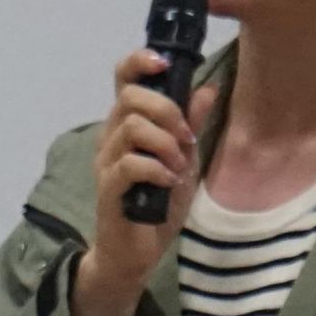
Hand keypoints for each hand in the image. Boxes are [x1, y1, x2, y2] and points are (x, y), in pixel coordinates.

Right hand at [71, 49, 219, 315]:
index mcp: (127, 124)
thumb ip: (191, 125)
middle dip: (166, 110)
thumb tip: (208, 89)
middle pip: (129, 97)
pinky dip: (157, 169)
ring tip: (178, 166)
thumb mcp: (184, 161)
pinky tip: (169, 182)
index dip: (140, 61)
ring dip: (165, 143)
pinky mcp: (108, 188)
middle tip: (185, 138)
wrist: (135, 254)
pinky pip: (130, 164)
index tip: (164, 64)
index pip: (123, 78)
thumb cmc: (155, 206)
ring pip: (131, 128)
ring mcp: (107, 162)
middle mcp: (111, 137)